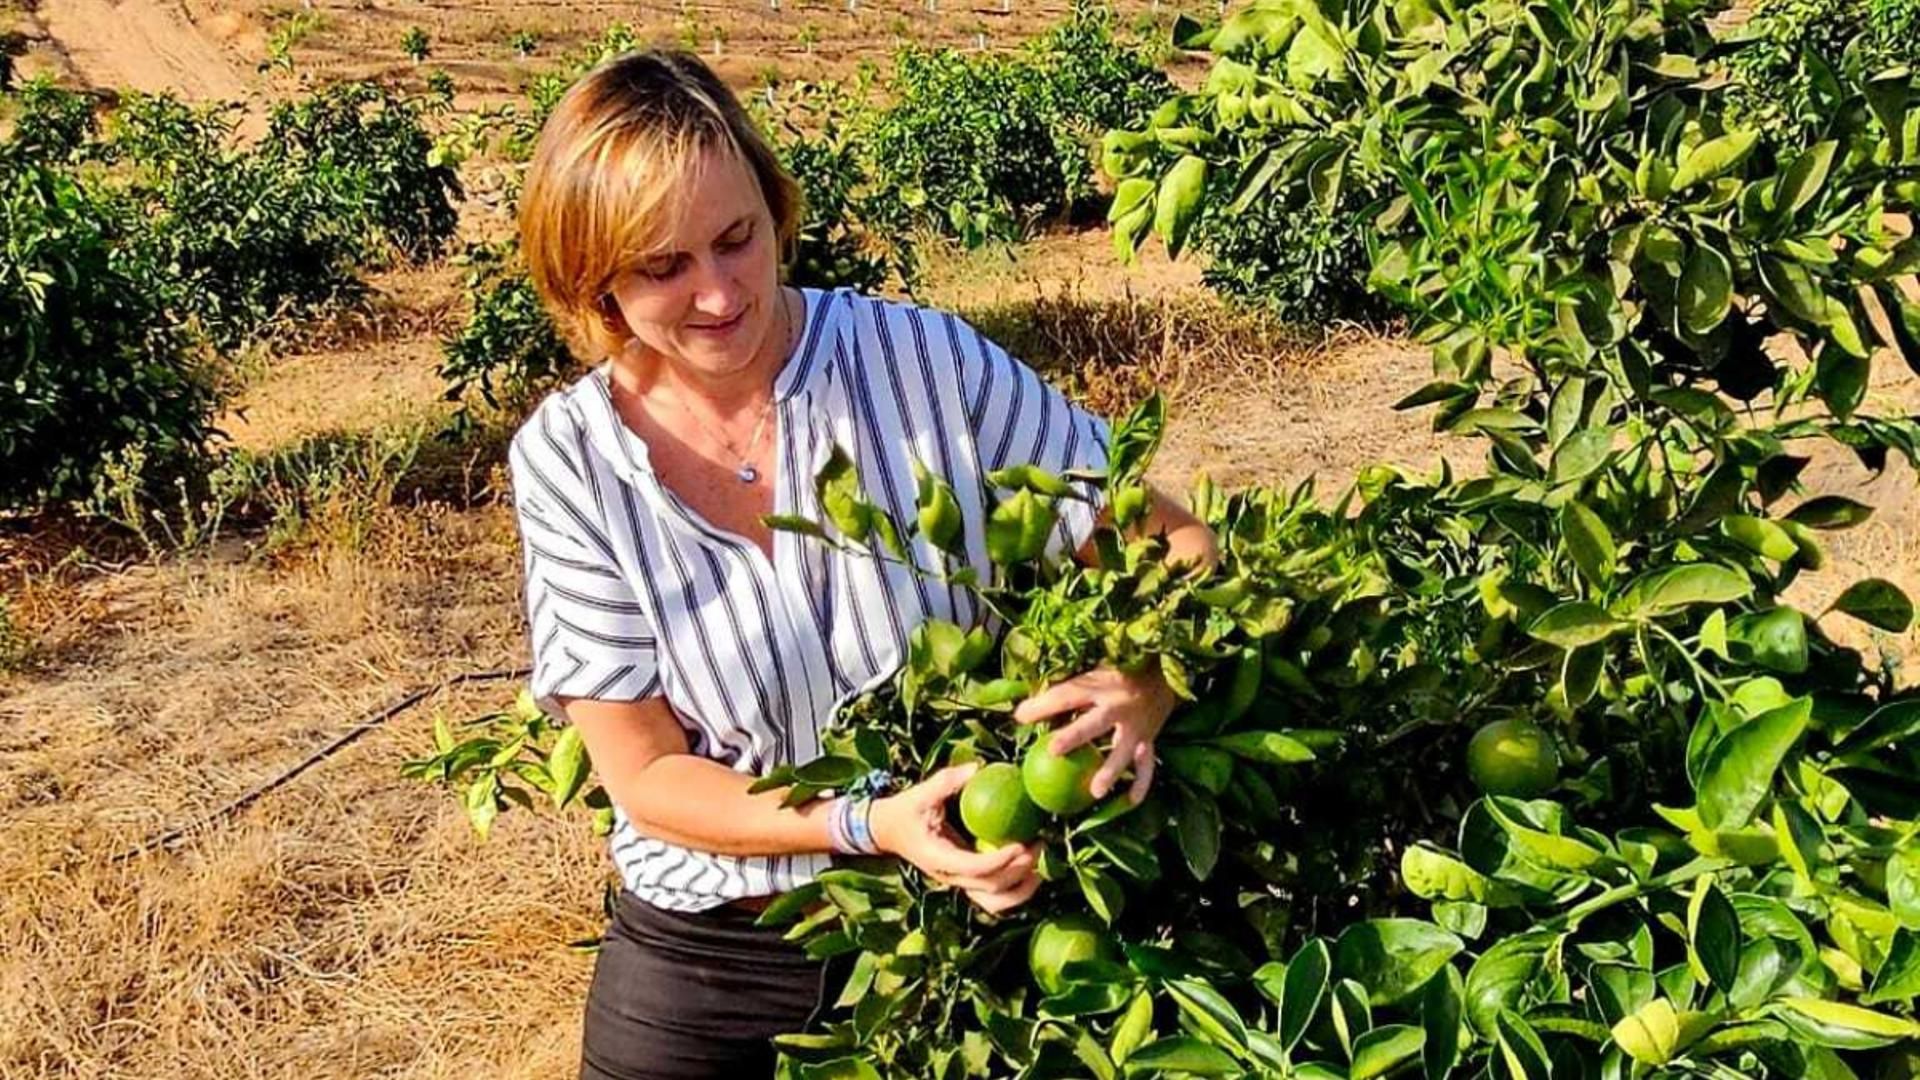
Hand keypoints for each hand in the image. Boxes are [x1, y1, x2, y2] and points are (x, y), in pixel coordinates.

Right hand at [869, 763, 1040, 914]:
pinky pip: (994, 897)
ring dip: (1021, 889)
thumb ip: (946, 782)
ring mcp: (959, 883)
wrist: (888, 831)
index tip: (1021, 842)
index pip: (975, 868)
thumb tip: (978, 768)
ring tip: (1041, 865)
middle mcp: (950, 877)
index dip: (1000, 860)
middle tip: (1039, 844)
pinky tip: (1032, 872)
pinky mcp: (966, 882)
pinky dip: (1016, 891)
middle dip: (1019, 870)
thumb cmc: (905, 811)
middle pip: (991, 888)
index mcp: (938, 859)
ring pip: (995, 902)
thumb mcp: (920, 794)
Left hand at [1014, 665, 1175, 804]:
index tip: (1020, 717)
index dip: (1043, 705)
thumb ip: (1064, 691)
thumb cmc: (1116, 677)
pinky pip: (1146, 765)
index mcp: (1100, 686)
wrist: (1162, 677)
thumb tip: (1024, 709)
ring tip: (1094, 792)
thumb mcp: (1091, 675)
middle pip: (1095, 723)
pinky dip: (1140, 784)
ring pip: (1123, 751)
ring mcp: (1136, 726)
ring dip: (1110, 771)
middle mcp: (1119, 706)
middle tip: (1053, 750)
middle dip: (1075, 736)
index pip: (1067, 695)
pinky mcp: (1149, 739)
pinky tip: (1130, 802)